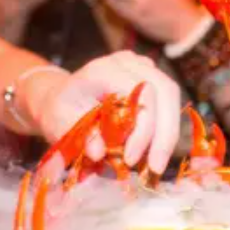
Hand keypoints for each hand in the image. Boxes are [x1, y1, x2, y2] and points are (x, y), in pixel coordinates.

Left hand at [28, 52, 181, 173]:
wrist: (60, 97)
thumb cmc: (59, 109)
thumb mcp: (58, 124)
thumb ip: (79, 136)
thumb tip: (99, 152)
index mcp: (102, 69)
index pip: (140, 91)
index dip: (143, 127)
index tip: (131, 160)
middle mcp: (126, 62)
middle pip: (164, 90)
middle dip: (165, 133)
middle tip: (155, 167)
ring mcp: (140, 66)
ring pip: (170, 96)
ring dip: (168, 133)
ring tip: (155, 164)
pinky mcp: (149, 77)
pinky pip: (167, 102)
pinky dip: (165, 129)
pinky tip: (153, 151)